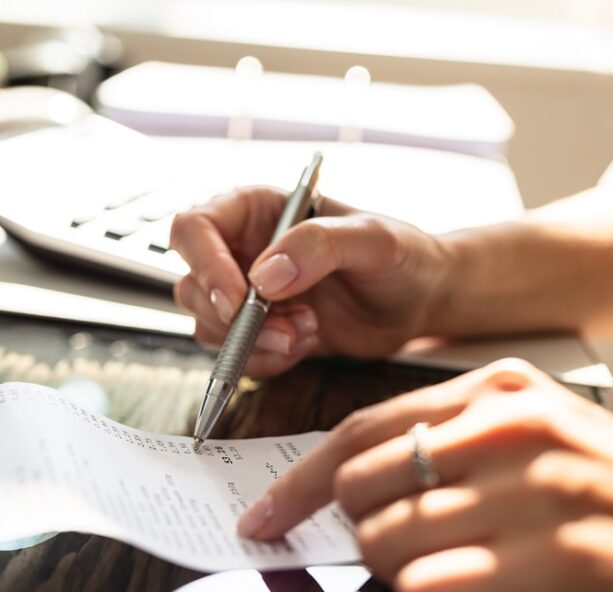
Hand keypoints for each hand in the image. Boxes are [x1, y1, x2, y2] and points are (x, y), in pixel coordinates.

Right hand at [170, 186, 452, 376]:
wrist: (421, 301)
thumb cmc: (402, 256)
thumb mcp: (372, 239)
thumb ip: (318, 245)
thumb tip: (264, 276)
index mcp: (255, 210)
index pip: (193, 229)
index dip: (204, 265)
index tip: (238, 301)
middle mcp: (240, 250)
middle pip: (191, 285)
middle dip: (232, 318)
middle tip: (286, 329)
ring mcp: (245, 294)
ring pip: (207, 324)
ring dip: (251, 343)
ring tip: (306, 333)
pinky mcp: (257, 332)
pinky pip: (233, 355)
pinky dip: (263, 361)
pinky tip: (305, 346)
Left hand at [237, 358, 612, 591]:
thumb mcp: (547, 449)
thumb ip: (458, 450)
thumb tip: (355, 486)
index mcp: (505, 390)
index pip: (359, 429)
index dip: (297, 481)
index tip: (264, 516)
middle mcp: (515, 427)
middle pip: (359, 487)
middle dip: (370, 538)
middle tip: (427, 560)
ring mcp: (536, 491)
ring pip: (385, 544)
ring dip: (413, 582)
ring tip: (482, 585)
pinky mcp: (557, 563)